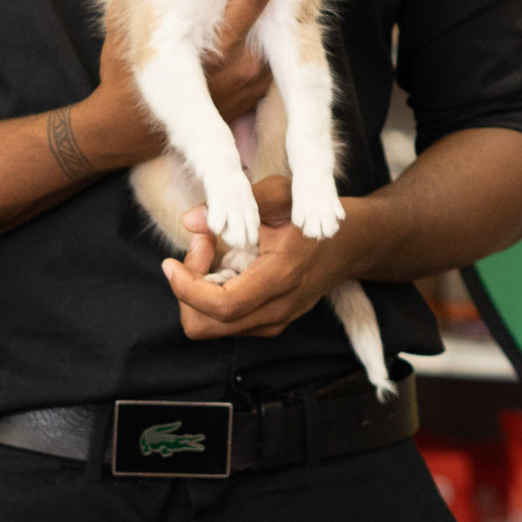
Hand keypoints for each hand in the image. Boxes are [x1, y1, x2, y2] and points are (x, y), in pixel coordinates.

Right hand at [69, 0, 278, 171]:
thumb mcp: (124, 25)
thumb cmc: (122, 72)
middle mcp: (244, 66)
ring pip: (276, 27)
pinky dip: (267, 22)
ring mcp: (255, 81)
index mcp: (215, 50)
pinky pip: (269, 46)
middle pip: (276, 7)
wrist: (128, 131)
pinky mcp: (259, 88)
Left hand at [165, 174, 371, 339]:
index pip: (221, 305)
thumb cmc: (314, 215)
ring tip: (210, 252)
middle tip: (198, 248)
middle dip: (186, 291)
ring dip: (197, 293)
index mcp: (280, 277)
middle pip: (206, 326)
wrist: (351, 244)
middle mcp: (277, 308)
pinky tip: (224, 265)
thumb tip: (189, 220)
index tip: (171, 261)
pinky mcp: (270, 321)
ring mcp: (274, 320)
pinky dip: (211, 296)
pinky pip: (226, 322)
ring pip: (212, 327)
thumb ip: (238, 203)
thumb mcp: (280, 194)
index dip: (186, 288)